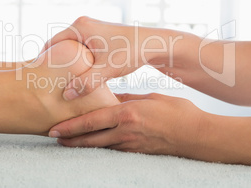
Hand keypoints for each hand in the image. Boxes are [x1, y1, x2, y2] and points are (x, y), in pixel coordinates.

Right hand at [42, 17, 164, 99]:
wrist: (156, 44)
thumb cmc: (132, 52)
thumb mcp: (107, 69)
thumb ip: (86, 83)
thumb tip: (66, 95)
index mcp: (80, 26)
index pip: (51, 45)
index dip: (44, 62)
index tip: (40, 79)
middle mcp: (83, 24)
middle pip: (60, 47)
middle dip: (55, 64)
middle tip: (48, 84)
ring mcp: (91, 30)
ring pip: (71, 50)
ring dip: (67, 65)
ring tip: (61, 83)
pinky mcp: (99, 37)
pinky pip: (81, 51)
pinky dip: (77, 63)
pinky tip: (78, 78)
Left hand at [49, 93, 205, 156]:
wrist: (198, 135)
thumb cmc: (177, 112)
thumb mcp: (149, 98)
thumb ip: (126, 98)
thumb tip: (109, 98)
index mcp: (127, 115)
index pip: (91, 122)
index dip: (70, 127)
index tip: (53, 129)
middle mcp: (125, 132)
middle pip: (90, 139)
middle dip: (70, 139)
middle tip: (52, 137)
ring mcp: (131, 145)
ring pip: (99, 146)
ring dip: (81, 144)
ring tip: (66, 142)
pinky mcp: (137, 152)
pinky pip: (113, 149)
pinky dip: (99, 146)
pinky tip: (93, 144)